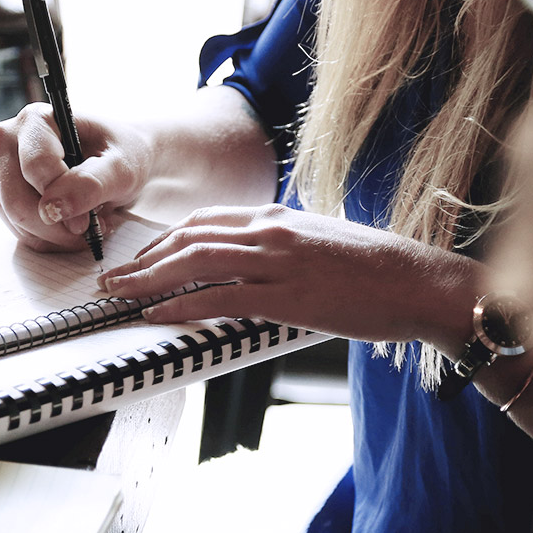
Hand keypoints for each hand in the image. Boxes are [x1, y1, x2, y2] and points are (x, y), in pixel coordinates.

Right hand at [0, 103, 151, 252]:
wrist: (119, 161)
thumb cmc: (122, 155)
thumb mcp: (121, 168)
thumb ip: (90, 183)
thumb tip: (53, 208)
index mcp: (36, 120)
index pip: (35, 168)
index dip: (63, 200)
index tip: (89, 220)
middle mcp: (9, 140)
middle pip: (17, 201)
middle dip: (57, 226)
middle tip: (91, 228)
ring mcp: (0, 169)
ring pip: (16, 221)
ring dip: (55, 235)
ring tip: (87, 224)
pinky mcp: (2, 194)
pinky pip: (19, 231)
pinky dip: (49, 238)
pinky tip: (71, 226)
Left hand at [99, 204, 478, 346]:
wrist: (420, 282)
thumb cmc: (377, 271)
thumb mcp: (320, 244)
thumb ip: (282, 248)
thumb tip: (253, 265)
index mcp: (277, 216)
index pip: (204, 221)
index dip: (163, 240)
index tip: (140, 258)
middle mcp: (271, 230)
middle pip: (188, 238)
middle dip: (143, 259)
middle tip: (113, 279)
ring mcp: (277, 261)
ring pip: (195, 262)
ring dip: (148, 280)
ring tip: (120, 296)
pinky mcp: (288, 295)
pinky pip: (220, 298)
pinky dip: (181, 306)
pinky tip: (157, 316)